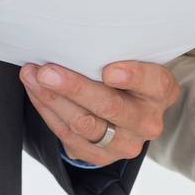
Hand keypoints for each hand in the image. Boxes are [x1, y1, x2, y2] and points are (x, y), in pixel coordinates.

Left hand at [20, 59, 179, 166]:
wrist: (124, 114)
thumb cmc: (126, 77)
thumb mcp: (133, 61)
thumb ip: (116, 53)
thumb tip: (76, 37)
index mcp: (161, 92)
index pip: (154, 83)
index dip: (133, 76)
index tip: (108, 70)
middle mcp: (147, 121)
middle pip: (111, 107)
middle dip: (75, 88)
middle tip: (47, 72)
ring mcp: (124, 144)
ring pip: (84, 123)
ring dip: (52, 99)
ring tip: (32, 76)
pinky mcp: (99, 156)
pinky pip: (67, 135)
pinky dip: (47, 110)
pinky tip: (35, 91)